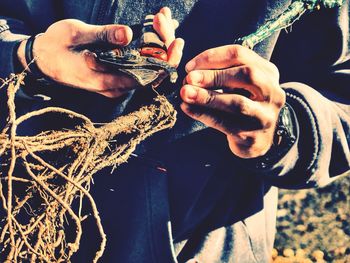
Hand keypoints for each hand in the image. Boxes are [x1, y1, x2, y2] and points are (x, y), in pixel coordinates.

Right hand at [17, 7, 183, 97]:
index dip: (164, 59)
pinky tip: (155, 25)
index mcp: (107, 81)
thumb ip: (102, 36)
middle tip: (165, 18)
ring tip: (164, 17)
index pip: (146, 76)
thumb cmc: (55, 47)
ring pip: (147, 66)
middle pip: (151, 71)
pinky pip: (139, 62)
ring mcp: (117, 81)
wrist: (42, 59)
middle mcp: (116, 86)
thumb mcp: (75, 35)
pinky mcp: (117, 73)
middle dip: (164, 45)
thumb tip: (128, 34)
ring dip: (158, 42)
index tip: (174, 39)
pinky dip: (148, 44)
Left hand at [180, 45, 285, 157]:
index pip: (240, 54)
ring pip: (237, 102)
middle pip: (246, 75)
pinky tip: (188, 108)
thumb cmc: (243, 105)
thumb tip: (190, 72)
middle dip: (214, 75)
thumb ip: (220, 74)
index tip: (190, 66)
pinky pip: (225, 123)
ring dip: (207, 96)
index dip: (213, 57)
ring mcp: (265, 115)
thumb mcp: (238, 85)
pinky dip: (204, 114)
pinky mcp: (253, 135)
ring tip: (186, 93)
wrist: (258, 140)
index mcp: (268, 72)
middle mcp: (272, 92)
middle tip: (189, 78)